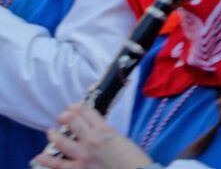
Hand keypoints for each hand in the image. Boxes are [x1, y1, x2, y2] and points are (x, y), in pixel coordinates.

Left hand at [33, 104, 151, 168]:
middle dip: (66, 116)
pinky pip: (59, 165)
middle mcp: (91, 140)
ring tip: (50, 131)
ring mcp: (82, 156)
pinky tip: (39, 157)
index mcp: (105, 130)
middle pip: (73, 122)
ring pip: (62, 141)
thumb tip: (98, 133)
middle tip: (63, 116)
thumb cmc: (133, 158)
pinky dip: (48, 161)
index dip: (79, 107)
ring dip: (54, 135)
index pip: (88, 113)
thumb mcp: (122, 139)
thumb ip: (107, 135)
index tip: (75, 106)